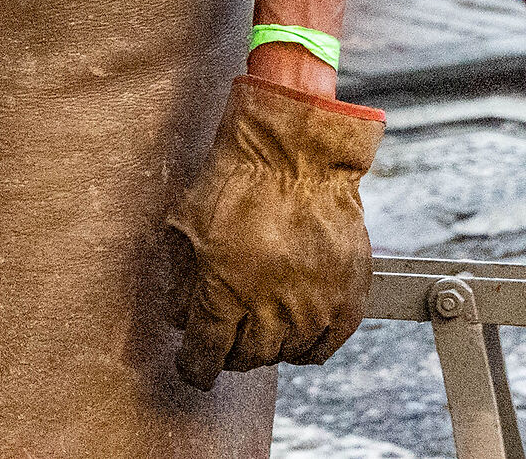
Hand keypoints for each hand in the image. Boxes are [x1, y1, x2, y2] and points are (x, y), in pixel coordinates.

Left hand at [164, 75, 382, 389]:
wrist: (295, 158)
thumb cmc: (234, 184)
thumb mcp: (186, 227)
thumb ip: (181, 279)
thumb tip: (179, 317)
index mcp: (223, 294)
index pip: (204, 357)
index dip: (195, 367)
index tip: (193, 367)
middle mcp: (270, 311)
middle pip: (246, 359)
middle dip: (228, 351)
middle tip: (225, 335)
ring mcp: (312, 310)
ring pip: (282, 355)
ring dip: (266, 346)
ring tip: (258, 323)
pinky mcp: (346, 304)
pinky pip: (321, 349)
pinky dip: (303, 346)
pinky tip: (292, 328)